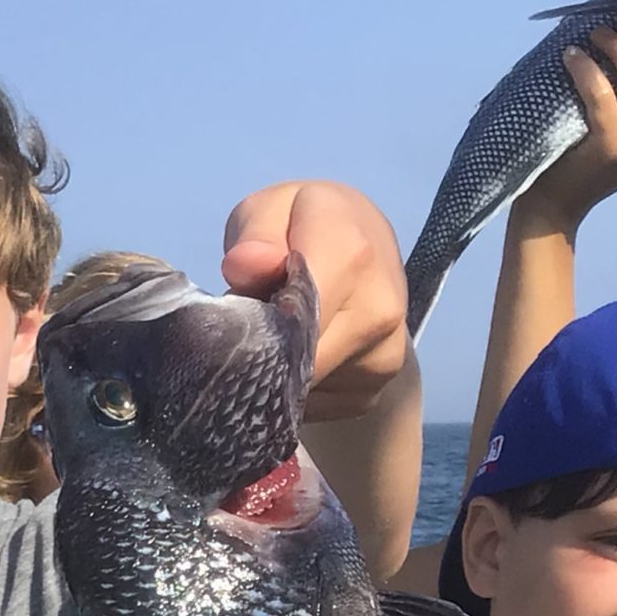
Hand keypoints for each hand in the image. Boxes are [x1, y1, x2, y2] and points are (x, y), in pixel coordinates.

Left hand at [222, 181, 409, 422]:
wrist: (370, 250)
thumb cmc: (307, 224)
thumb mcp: (274, 206)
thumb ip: (255, 232)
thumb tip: (245, 267)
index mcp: (352, 255)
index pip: (294, 316)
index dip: (253, 328)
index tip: (233, 323)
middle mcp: (378, 311)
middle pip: (295, 363)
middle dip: (259, 356)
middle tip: (244, 332)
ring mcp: (383, 358)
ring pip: (300, 391)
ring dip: (274, 373)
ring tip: (275, 336)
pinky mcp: (374, 392)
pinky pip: (312, 408)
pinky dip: (292, 389)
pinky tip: (296, 355)